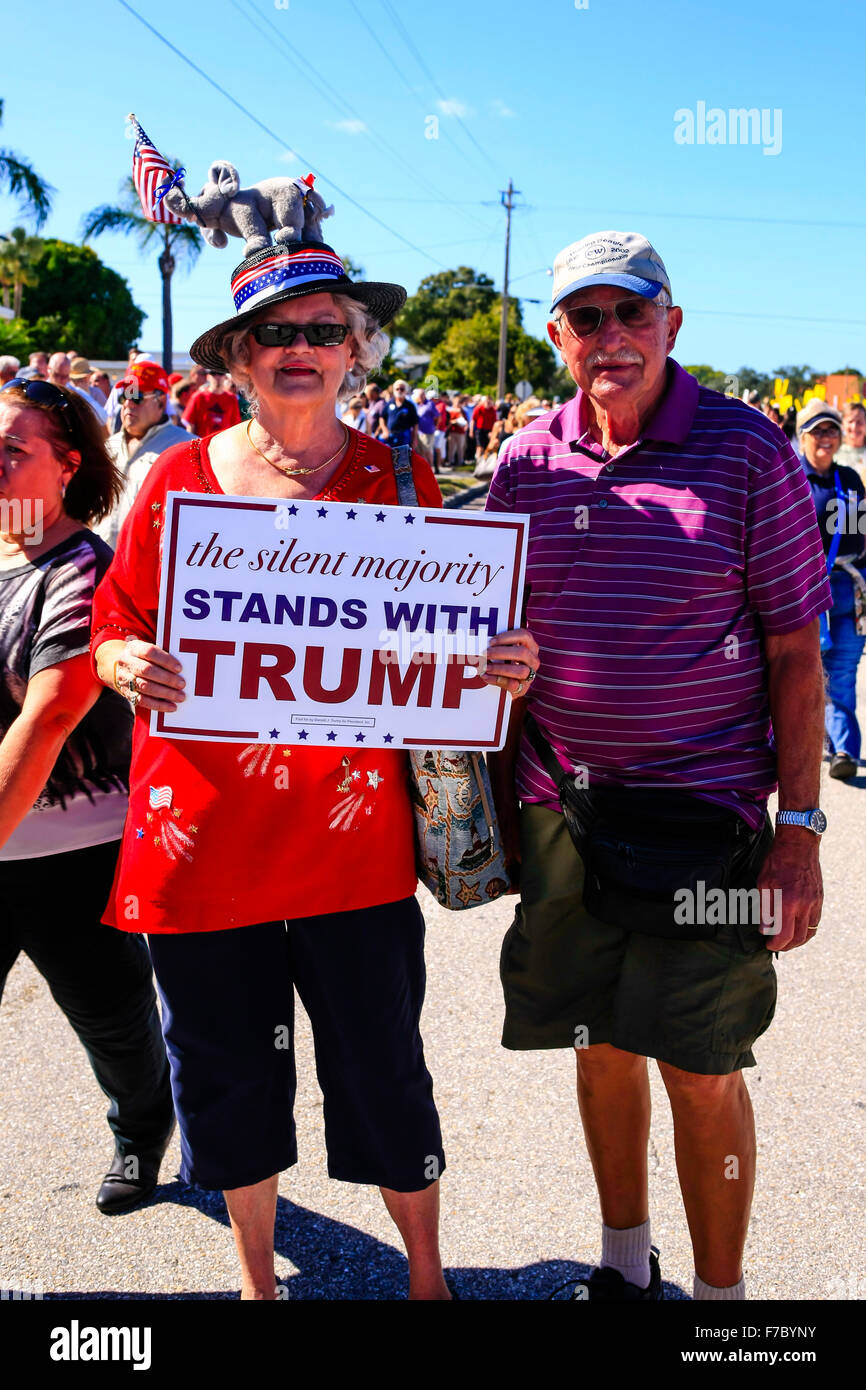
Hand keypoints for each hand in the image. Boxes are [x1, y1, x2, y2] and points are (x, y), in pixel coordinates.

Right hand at [110, 639, 185, 713]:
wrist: (119, 667)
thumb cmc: (143, 658)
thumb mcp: (148, 652)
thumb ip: (162, 657)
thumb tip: (182, 669)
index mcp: (134, 648)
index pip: (149, 651)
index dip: (165, 660)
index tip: (179, 668)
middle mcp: (126, 662)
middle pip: (146, 670)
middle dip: (167, 678)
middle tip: (182, 684)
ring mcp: (124, 678)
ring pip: (144, 686)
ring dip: (165, 693)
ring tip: (180, 696)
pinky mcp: (126, 693)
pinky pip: (142, 701)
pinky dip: (158, 705)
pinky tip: (171, 706)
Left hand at [481, 627, 539, 698]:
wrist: (508, 684)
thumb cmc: (504, 661)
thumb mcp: (504, 650)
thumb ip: (498, 645)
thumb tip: (482, 641)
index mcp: (530, 646)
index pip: (524, 635)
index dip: (507, 637)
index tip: (491, 641)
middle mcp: (533, 660)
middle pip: (522, 653)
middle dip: (500, 653)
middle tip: (485, 654)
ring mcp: (530, 675)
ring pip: (520, 670)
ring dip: (499, 668)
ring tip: (485, 667)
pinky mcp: (522, 688)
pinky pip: (512, 684)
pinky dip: (496, 679)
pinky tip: (485, 676)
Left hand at [756, 827, 822, 950]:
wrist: (798, 844)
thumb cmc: (777, 861)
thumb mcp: (764, 884)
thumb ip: (765, 909)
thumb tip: (764, 929)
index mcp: (788, 903)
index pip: (784, 936)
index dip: (775, 945)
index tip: (768, 944)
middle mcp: (804, 905)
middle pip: (799, 938)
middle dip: (786, 946)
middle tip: (776, 945)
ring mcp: (814, 902)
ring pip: (810, 932)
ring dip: (798, 940)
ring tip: (787, 940)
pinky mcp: (819, 898)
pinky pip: (816, 921)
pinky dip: (807, 929)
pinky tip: (798, 927)